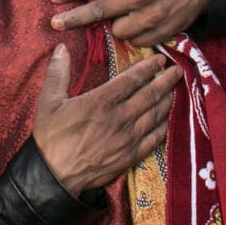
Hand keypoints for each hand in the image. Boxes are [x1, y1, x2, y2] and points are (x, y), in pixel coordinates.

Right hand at [31, 44, 181, 196]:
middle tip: (177, 71)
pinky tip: (167, 120)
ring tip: (175, 91)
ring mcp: (128, 139)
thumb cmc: (50, 138)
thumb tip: (61, 48)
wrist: (55, 176)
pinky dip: (163, 127)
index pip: (132, 79)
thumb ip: (58, 73)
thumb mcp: (48, 102)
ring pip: (155, 115)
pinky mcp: (131, 156)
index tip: (159, 59)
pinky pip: (154, 139)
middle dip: (165, 81)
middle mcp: (119, 118)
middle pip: (150, 95)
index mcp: (101, 102)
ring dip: (167, 101)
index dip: (148, 67)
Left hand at [48, 0, 207, 46]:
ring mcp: (150, 15)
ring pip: (118, 30)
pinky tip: (138, 25)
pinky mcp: (161, 32)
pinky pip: (136, 41)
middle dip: (74, 18)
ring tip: (122, 17)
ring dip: (114, 26)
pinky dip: (134, 35)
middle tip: (55, 23)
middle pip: (99, 11)